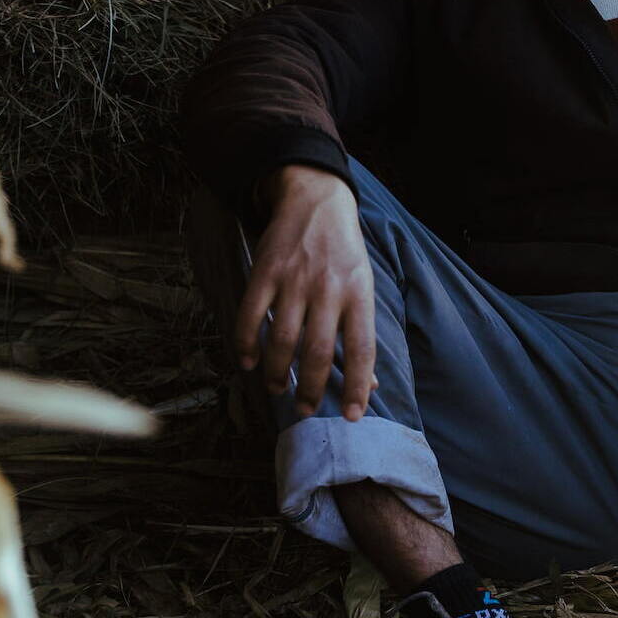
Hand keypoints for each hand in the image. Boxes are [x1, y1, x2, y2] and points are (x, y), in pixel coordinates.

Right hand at [235, 165, 378, 421]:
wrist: (316, 201)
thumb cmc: (344, 252)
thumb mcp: (363, 285)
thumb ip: (361, 332)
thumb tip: (370, 384)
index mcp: (358, 294)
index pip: (362, 349)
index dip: (358, 386)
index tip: (353, 416)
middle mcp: (328, 289)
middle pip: (318, 352)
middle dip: (313, 389)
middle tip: (305, 409)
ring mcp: (295, 280)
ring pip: (283, 340)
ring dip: (278, 372)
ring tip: (279, 387)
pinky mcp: (265, 272)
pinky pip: (251, 316)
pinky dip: (246, 344)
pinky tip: (249, 362)